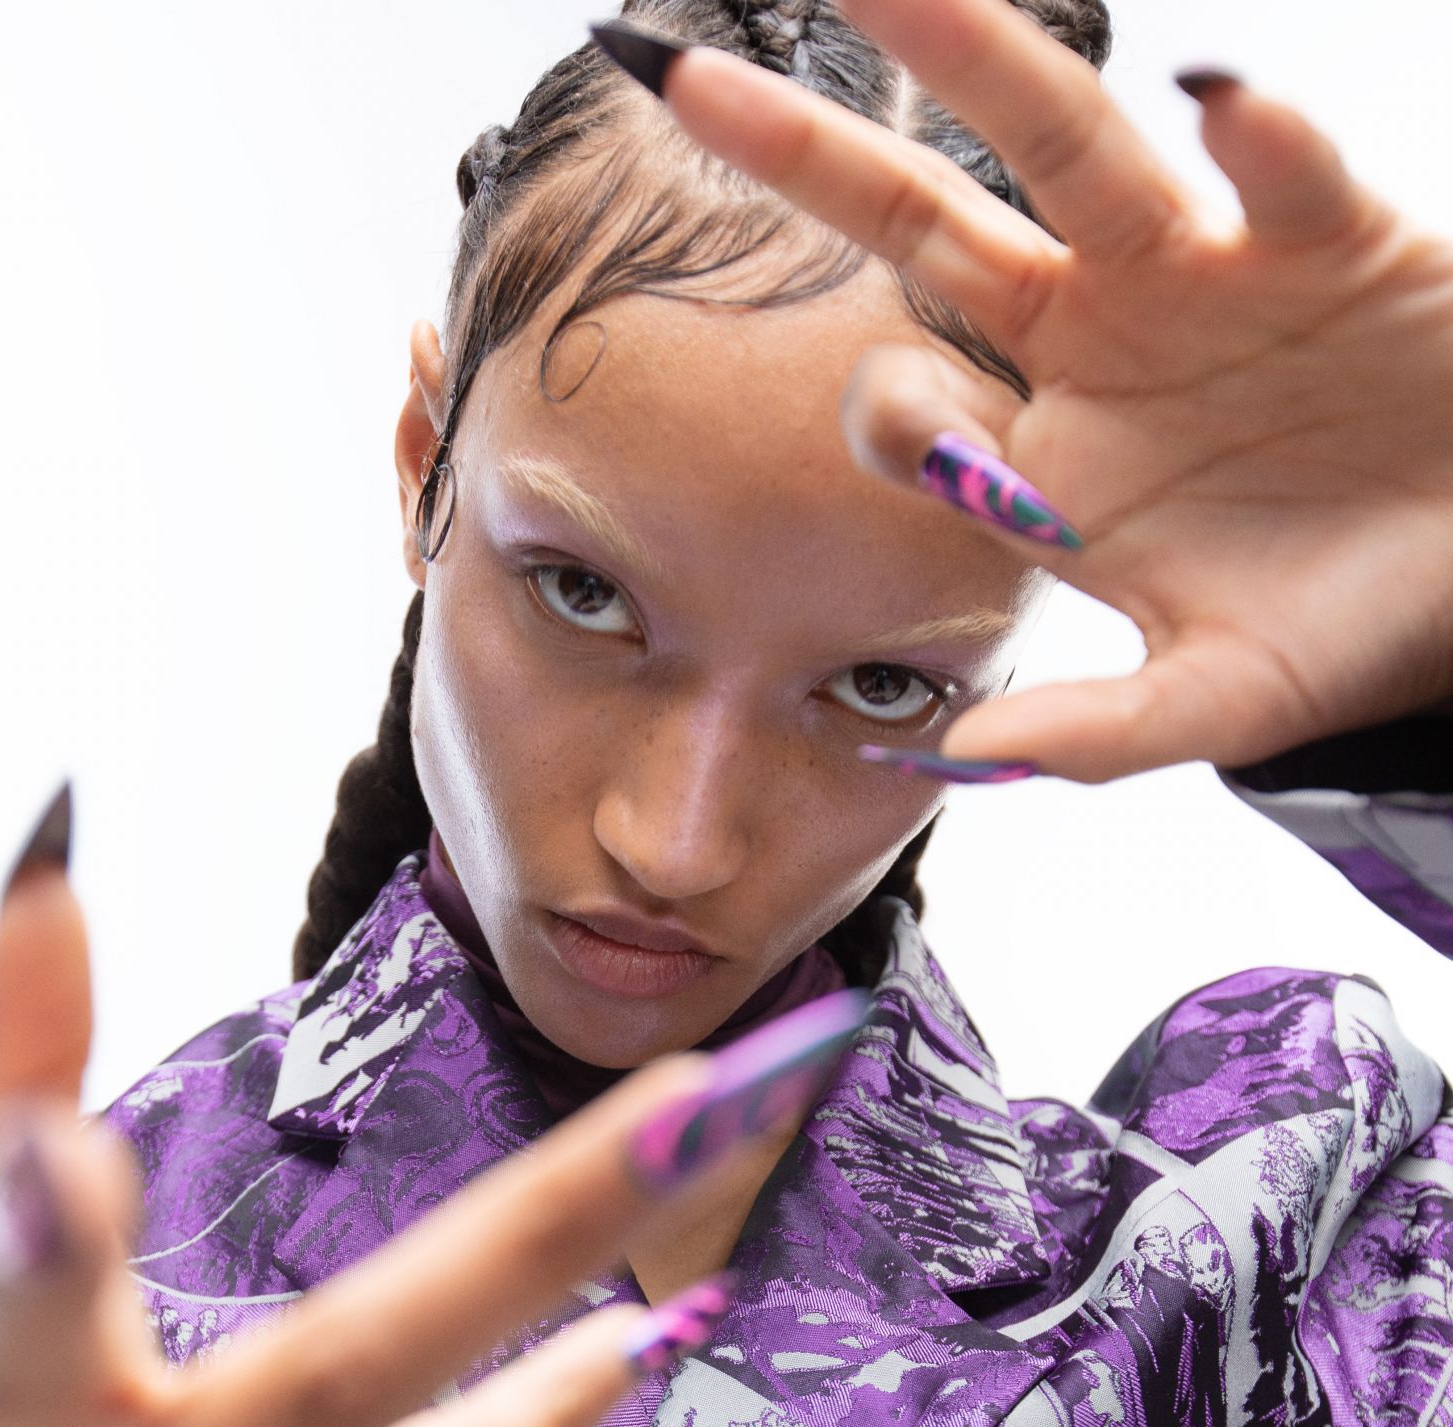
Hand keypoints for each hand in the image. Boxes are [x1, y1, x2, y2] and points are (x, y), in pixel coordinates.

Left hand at [644, 0, 1452, 778]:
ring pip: (1070, 146)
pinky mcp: (1332, 232)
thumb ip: (1090, 731)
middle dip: (814, 158)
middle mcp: (1095, 344)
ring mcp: (1200, 275)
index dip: (891, 419)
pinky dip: (1258, 135)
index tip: (926, 443)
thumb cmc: (1340, 630)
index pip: (910, 415)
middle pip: (930, 230)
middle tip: (693, 78)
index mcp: (1047, 463)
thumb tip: (958, 750)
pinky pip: (1282, 171)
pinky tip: (1219, 93)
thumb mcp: (1213, 704)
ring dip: (983, 59)